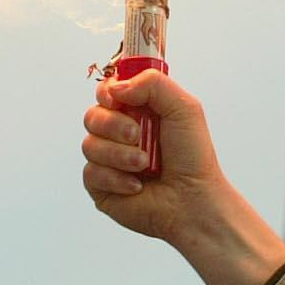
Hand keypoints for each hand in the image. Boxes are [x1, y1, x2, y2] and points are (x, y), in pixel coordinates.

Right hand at [79, 70, 284, 284]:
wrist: (194, 199)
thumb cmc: (193, 156)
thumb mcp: (184, 108)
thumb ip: (154, 84)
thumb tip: (116, 88)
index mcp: (136, 114)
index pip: (106, 93)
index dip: (107, 93)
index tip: (119, 99)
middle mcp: (119, 135)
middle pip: (91, 116)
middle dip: (113, 125)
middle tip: (137, 136)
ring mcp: (108, 161)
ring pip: (89, 145)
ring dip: (119, 154)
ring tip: (144, 165)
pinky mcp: (101, 187)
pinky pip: (91, 173)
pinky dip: (116, 178)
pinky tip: (138, 187)